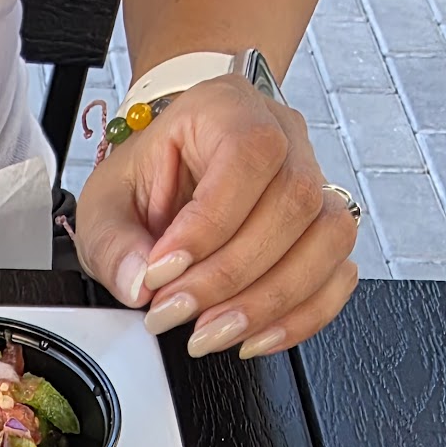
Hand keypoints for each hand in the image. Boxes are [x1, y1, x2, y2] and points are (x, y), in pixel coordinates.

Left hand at [73, 74, 359, 357]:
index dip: (208, 225)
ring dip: (269, 301)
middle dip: (228, 277)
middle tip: (174, 313)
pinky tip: (254, 337)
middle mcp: (284, 136)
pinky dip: (302, 315)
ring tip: (211, 333)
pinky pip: (339, 274)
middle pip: (293, 204)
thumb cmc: (145, 179)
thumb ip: (115, 245)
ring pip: (329, 239)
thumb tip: (140, 285)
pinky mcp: (322, 230)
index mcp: (227, 109)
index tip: (162, 271)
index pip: (247, 155)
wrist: (170, 176)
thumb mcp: (106, 207)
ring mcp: (314, 181)